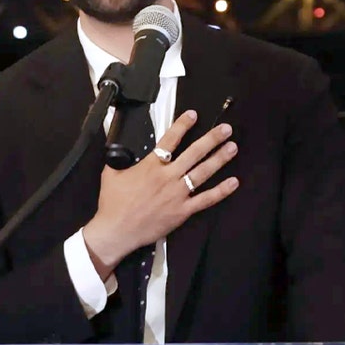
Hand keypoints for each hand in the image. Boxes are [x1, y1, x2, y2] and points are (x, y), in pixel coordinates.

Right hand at [83, 110, 238, 275]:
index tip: (193, 115)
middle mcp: (167, 177)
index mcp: (150, 166)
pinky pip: (206, 199)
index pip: (170, 140)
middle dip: (211, 139)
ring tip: (232, 147)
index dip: (182, 126)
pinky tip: (233, 182)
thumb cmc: (113, 203)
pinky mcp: (183, 211)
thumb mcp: (111, 174)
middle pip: (194, 153)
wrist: (117, 230)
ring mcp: (177, 194)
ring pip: (203, 172)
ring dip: (219, 159)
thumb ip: (119, 158)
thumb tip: (120, 147)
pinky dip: (221, 191)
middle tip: (225, 129)